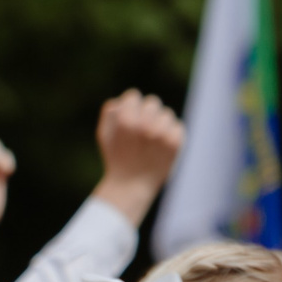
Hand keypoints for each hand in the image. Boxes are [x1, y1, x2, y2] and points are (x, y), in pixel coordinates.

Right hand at [90, 90, 186, 225]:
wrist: (132, 186)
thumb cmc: (116, 158)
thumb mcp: (104, 136)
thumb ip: (109, 114)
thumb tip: (122, 100)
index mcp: (125, 121)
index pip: (133, 96)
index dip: (130, 105)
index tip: (130, 116)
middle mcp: (145, 125)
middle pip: (152, 102)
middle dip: (146, 114)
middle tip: (141, 130)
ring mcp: (162, 134)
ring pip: (166, 114)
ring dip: (159, 124)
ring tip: (151, 141)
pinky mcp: (176, 141)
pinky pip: (177, 126)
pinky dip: (170, 134)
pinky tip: (160, 147)